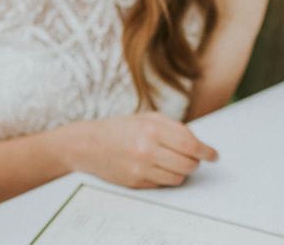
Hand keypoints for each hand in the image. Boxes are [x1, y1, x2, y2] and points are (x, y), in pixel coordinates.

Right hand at [77, 112, 217, 187]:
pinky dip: (165, 177)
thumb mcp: (145, 118)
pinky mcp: (137, 181)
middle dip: (194, 162)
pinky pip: (164, 184)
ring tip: (170, 161)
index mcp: (151, 128)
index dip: (206, 151)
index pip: (191, 144)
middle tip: (191, 158)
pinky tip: (155, 167)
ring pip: (179, 177)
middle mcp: (147, 148)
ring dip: (180, 170)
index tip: (213, 155)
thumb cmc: (119, 128)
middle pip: (189, 164)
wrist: (89, 144)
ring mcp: (142, 167)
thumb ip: (173, 127)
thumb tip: (198, 143)